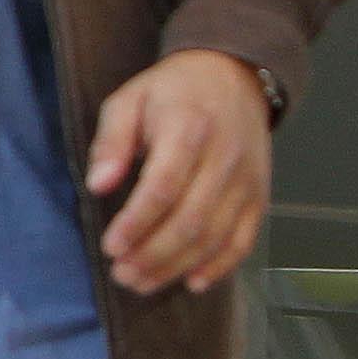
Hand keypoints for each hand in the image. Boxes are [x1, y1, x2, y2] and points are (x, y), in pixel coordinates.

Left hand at [86, 48, 272, 295]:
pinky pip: (244, 239)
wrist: (233, 77)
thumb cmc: (172, 92)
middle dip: (153, 255)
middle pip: (190, 219)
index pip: (163, 186)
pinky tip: (193, 282)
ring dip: (177, 266)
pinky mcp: (259, 195)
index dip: (136, 223)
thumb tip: (98, 185)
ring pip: (215, 235)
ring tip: (142, 282)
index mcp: (189, 129)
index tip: (110, 247)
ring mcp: (247, 180)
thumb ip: (111, 141)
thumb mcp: (129, 100)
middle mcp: (224, 158)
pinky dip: (221, 265)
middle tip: (121, 275)